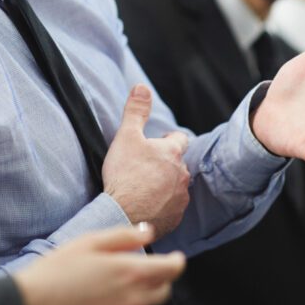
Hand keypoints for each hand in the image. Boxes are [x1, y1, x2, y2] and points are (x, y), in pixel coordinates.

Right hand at [13, 224, 185, 304]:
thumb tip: (148, 232)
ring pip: (151, 303)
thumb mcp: (91, 241)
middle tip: (158, 264)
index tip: (177, 255)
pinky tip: (120, 289)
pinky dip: (136, 300)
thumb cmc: (60, 267)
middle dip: (167, 277)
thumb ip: (124, 236)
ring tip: (139, 276)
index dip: (178, 261)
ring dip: (153, 289)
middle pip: (164, 290)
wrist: (36, 300)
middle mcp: (131, 295)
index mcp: (129, 271)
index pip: (170, 269)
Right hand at [102, 84, 190, 237]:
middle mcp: (182, 174)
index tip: (158, 143)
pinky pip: (172, 208)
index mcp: (172, 152)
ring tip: (145, 188)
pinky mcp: (176, 218)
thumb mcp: (126, 136)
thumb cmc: (124, 174)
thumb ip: (136, 110)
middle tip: (146, 167)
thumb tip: (142, 86)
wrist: (122, 213)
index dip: (169, 139)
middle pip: (178, 164)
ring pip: (177, 186)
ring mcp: (180, 198)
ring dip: (166, 185)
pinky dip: (163, 205)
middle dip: (166, 164)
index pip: (180, 139)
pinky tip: (148, 206)